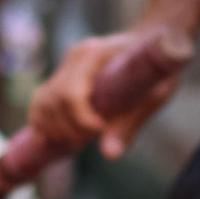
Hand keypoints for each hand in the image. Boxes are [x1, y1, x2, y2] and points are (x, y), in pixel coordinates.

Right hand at [28, 25, 189, 158]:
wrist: (153, 42)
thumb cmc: (158, 67)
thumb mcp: (151, 96)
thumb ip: (128, 124)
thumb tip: (109, 156)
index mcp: (94, 54)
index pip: (71, 92)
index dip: (80, 119)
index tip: (99, 131)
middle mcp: (74, 57)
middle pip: (52, 100)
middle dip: (67, 129)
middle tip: (88, 141)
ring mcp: (66, 65)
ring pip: (42, 102)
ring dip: (54, 129)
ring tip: (77, 141)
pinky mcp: (62, 75)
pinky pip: (41, 102)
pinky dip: (43, 123)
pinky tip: (53, 139)